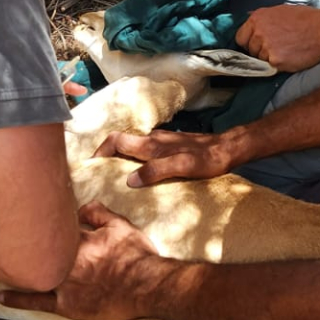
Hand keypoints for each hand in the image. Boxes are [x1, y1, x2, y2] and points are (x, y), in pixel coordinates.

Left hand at [0, 203, 154, 319]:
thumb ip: (99, 213)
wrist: (148, 287)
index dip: (41, 222)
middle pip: (34, 248)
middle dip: (19, 240)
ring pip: (31, 274)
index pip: (50, 227)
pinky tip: (1, 295)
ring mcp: (64, 284)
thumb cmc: (137, 256)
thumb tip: (83, 207)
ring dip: (14, 268)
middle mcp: (65, 261)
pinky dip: (17, 298)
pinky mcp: (67, 305)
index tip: (30, 216)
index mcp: (77, 239)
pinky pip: (37, 302)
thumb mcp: (122, 226)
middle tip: (1, 231)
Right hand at [95, 128, 240, 185]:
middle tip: (99, 174)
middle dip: (106, 155)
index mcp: (152, 145)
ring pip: (133, 146)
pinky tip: (142, 173)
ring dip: (121, 158)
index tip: (91, 165)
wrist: (228, 149)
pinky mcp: (171, 145)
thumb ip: (156, 171)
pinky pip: (146, 151)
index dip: (100, 151)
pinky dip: (136, 159)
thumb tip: (130, 180)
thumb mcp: (183, 167)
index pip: (116, 141)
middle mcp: (153, 139)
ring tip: (116, 177)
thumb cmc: (207, 159)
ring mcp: (162, 141)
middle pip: (121, 142)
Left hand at [237, 4, 319, 70]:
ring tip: (287, 50)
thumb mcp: (279, 11)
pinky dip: (279, 65)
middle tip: (278, 47)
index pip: (240, 37)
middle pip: (250, 50)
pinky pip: (270, 67)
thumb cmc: (305, 19)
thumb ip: (263, 20)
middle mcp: (258, 32)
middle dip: (260, 51)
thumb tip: (251, 23)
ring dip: (270, 59)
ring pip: (260, 60)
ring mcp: (265, 47)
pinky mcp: (275, 60)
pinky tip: (290, 56)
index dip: (250, 42)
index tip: (259, 44)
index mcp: (257, 18)